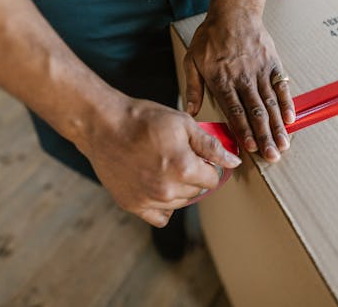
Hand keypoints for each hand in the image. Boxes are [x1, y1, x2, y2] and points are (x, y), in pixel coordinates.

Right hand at [76, 94, 241, 226]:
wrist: (103, 125)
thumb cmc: (144, 120)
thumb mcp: (183, 124)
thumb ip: (211, 146)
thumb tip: (234, 162)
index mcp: (185, 169)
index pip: (213, 179)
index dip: (208, 165)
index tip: (197, 156)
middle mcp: (168, 190)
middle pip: (197, 191)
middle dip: (194, 176)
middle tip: (178, 157)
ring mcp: (149, 200)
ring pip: (181, 203)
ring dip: (179, 189)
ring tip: (164, 167)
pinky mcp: (133, 205)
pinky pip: (160, 217)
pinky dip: (163, 205)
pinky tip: (158, 187)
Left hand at [184, 12, 294, 162]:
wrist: (233, 12)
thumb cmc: (211, 37)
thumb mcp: (192, 60)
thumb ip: (193, 87)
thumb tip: (190, 112)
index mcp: (222, 81)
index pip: (235, 111)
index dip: (243, 130)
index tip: (251, 148)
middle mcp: (243, 79)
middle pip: (256, 112)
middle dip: (264, 136)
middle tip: (272, 155)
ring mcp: (260, 72)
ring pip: (270, 103)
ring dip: (277, 126)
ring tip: (284, 144)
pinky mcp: (272, 65)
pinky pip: (281, 86)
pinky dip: (287, 103)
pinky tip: (291, 120)